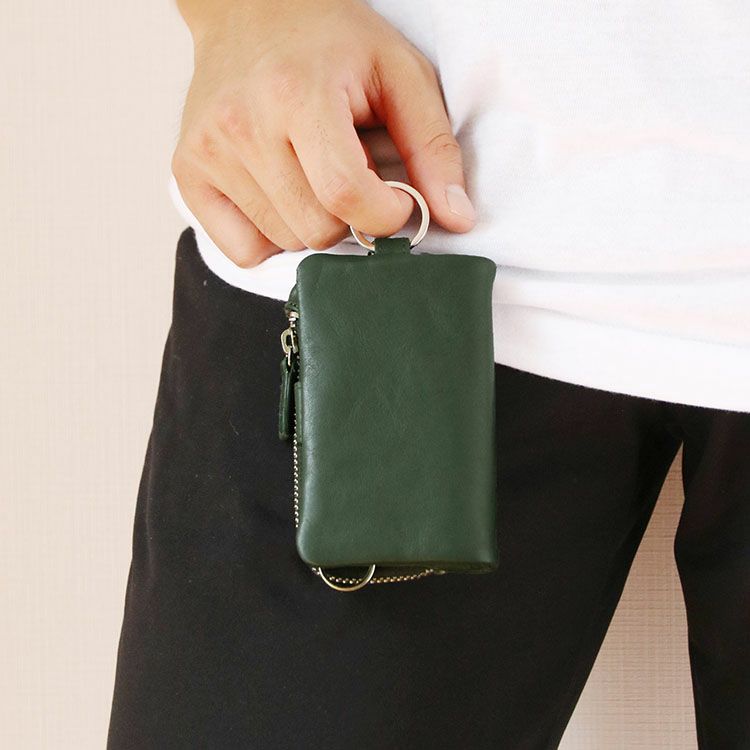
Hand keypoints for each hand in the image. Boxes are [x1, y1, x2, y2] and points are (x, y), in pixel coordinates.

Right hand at [173, 0, 475, 266]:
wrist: (250, 10)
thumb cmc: (330, 41)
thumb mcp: (399, 74)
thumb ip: (433, 147)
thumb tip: (455, 218)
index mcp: (298, 94)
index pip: (346, 196)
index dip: (385, 215)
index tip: (395, 201)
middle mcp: (243, 125)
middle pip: (317, 229)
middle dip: (349, 218)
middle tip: (350, 178)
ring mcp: (208, 151)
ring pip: (284, 243)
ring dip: (312, 223)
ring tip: (311, 175)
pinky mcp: (188, 172)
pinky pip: (242, 250)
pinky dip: (272, 237)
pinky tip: (281, 194)